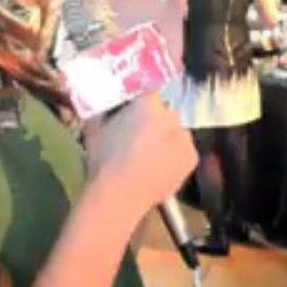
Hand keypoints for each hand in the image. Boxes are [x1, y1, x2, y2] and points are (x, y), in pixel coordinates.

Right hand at [88, 95, 196, 211]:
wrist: (120, 196)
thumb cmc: (103, 160)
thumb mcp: (94, 127)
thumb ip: (104, 109)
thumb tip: (105, 101)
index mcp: (147, 103)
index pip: (148, 89)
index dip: (139, 100)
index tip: (131, 110)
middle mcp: (171, 115)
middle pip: (164, 110)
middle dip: (153, 119)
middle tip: (137, 135)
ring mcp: (185, 136)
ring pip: (175, 130)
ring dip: (166, 137)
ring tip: (149, 155)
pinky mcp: (192, 157)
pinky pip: (183, 149)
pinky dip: (174, 154)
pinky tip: (160, 166)